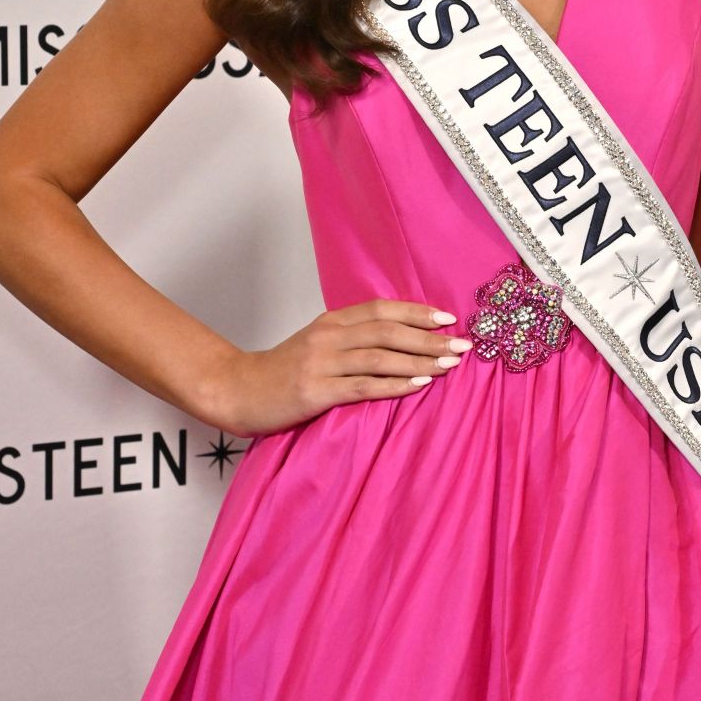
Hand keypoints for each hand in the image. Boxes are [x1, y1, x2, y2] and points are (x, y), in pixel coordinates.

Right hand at [204, 298, 472, 436]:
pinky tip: (417, 385)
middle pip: (387, 330)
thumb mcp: (318, 344)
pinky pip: (363, 386)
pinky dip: (394, 384)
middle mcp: (329, 336)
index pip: (382, 309)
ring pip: (380, 356)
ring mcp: (321, 363)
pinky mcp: (315, 391)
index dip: (417, 313)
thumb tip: (400, 340)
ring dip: (419, 360)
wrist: (239, 390)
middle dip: (428, 338)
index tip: (448, 319)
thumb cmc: (283, 371)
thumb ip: (352, 339)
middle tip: (461, 345)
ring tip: (448, 366)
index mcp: (331, 321)